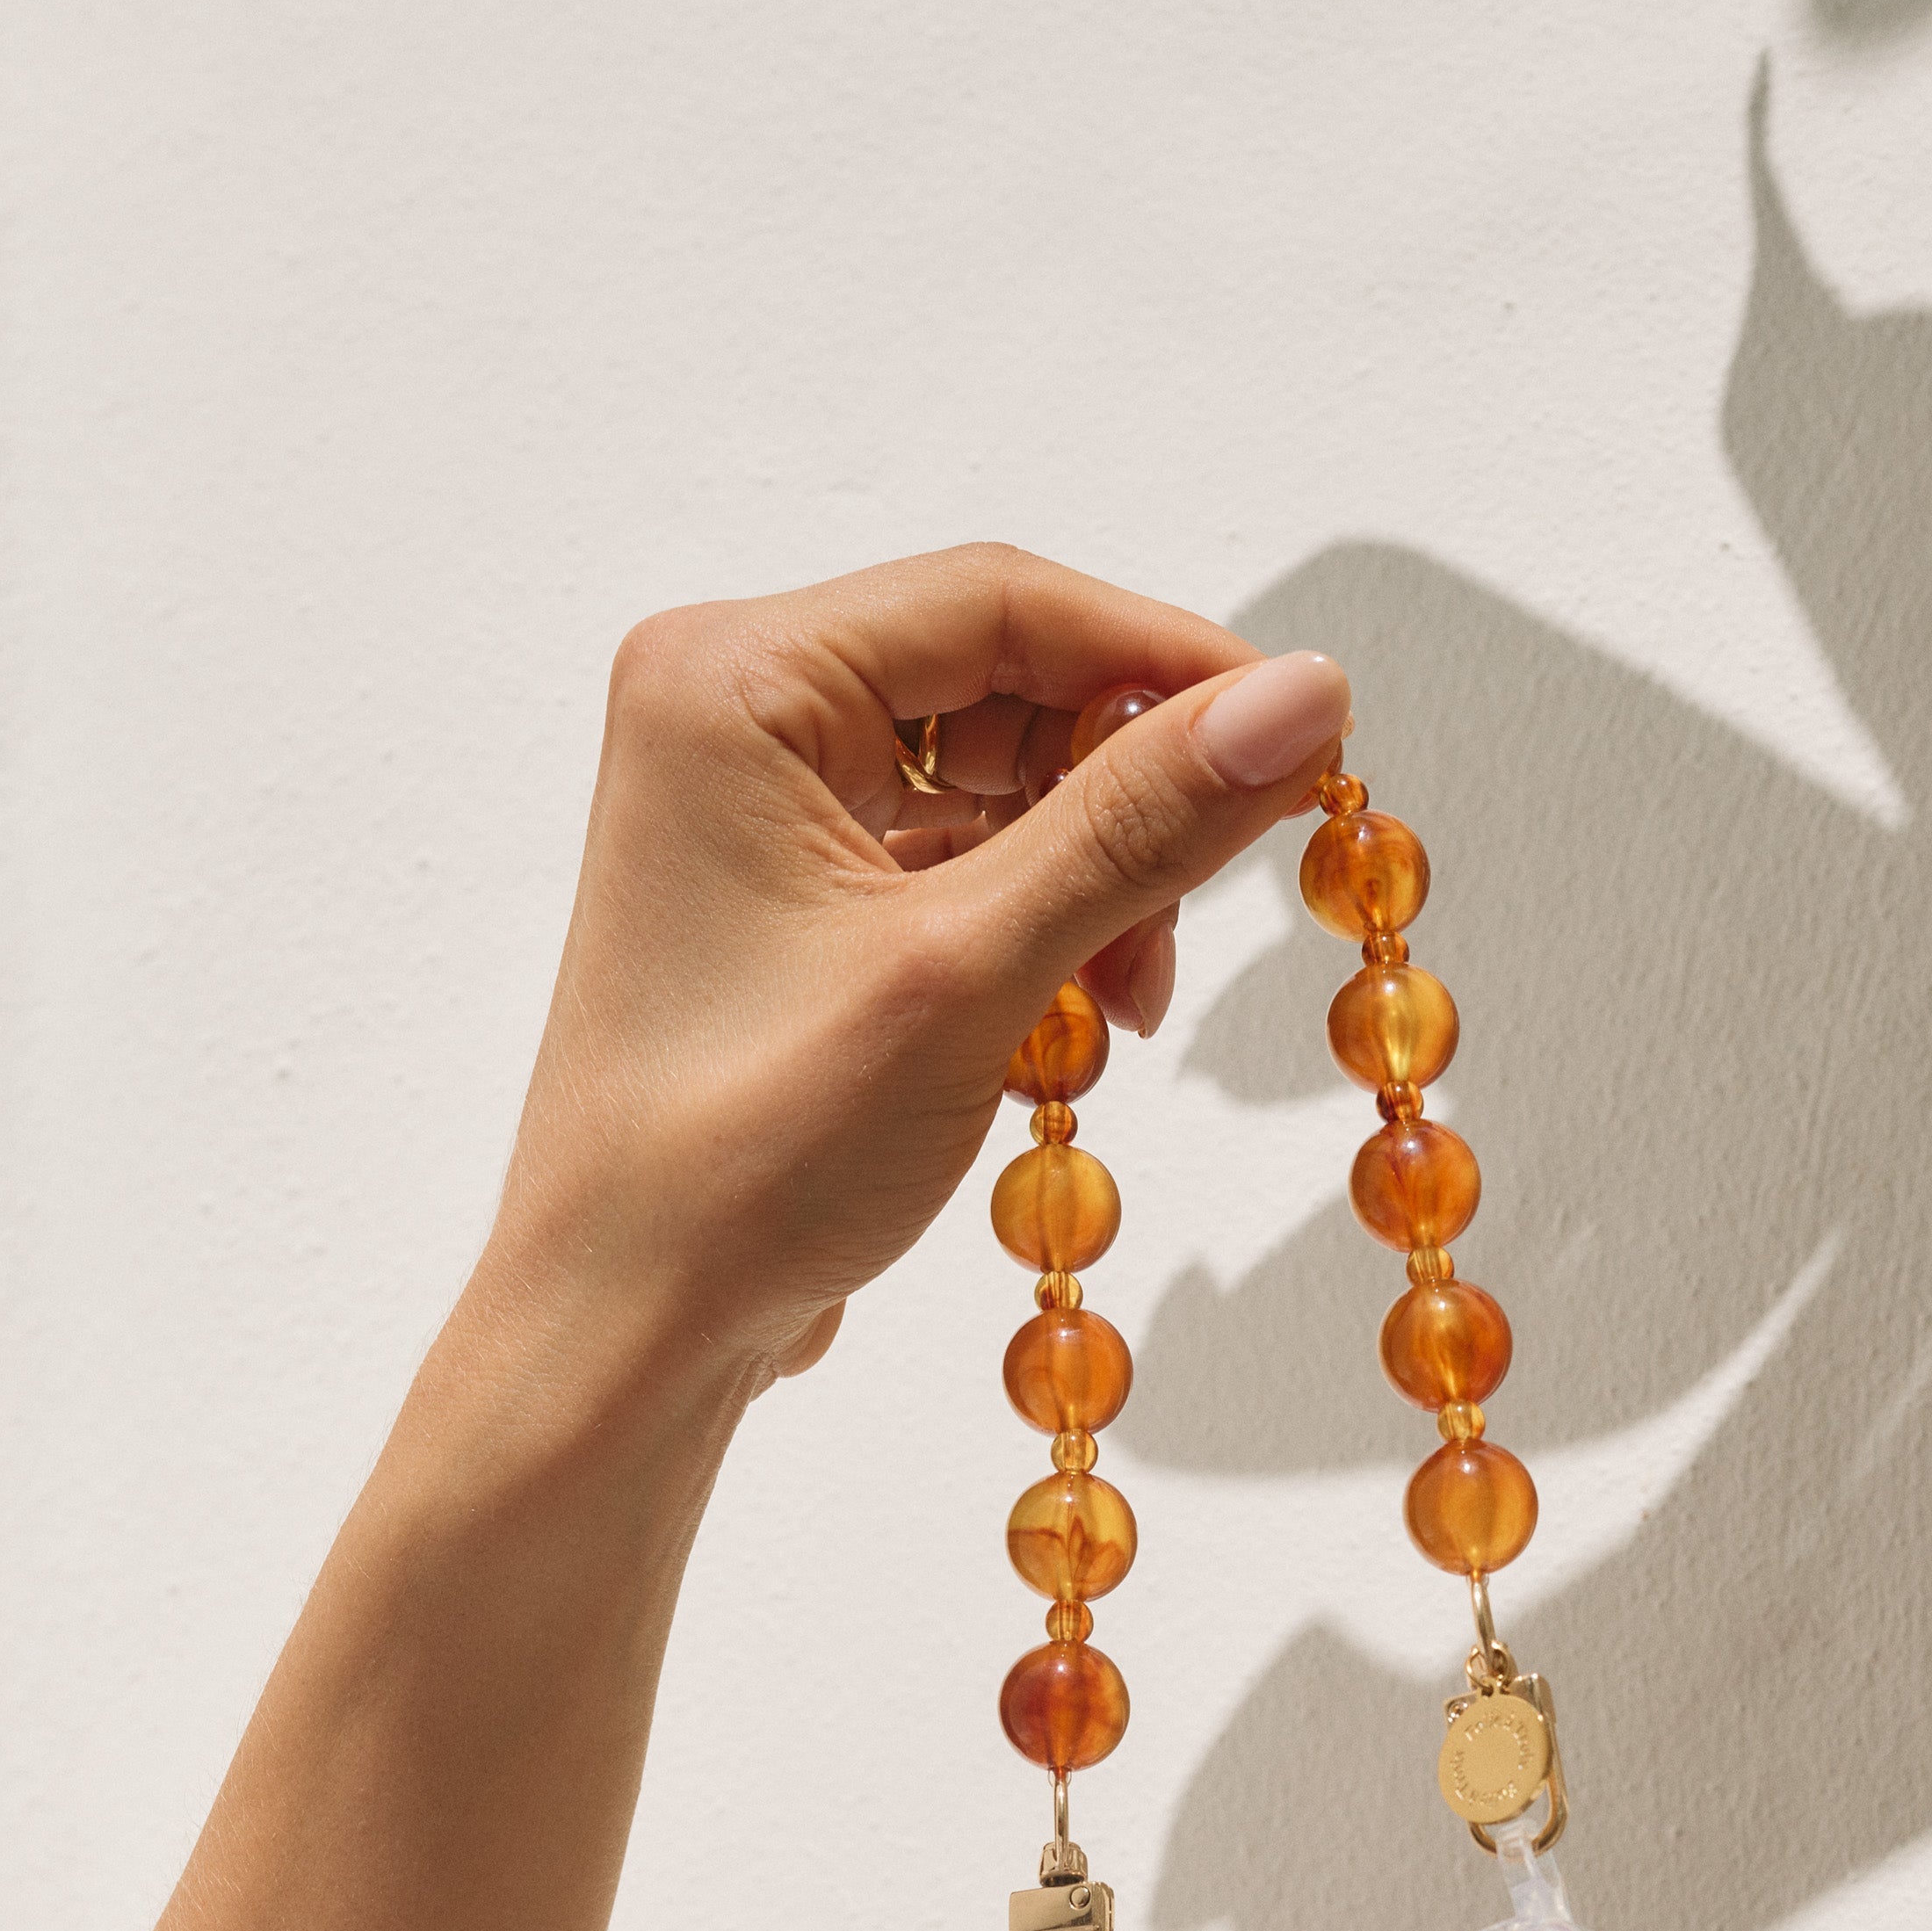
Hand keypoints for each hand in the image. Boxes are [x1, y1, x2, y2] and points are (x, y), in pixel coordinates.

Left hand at [469, 544, 1351, 1453]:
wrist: (626, 1330)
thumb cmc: (741, 1160)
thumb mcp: (969, 971)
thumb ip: (1141, 823)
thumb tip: (1305, 703)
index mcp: (734, 680)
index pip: (1001, 599)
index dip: (1168, 661)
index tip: (1303, 738)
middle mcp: (733, 717)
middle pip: (1003, 687)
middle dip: (1124, 800)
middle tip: (1196, 917)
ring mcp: (760, 817)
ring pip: (996, 788)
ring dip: (1092, 884)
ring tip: (1124, 1006)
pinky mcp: (793, 910)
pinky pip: (959, 870)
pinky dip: (1038, 937)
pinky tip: (1071, 1028)